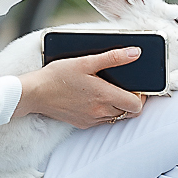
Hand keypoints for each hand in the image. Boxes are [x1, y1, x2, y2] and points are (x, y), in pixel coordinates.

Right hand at [14, 50, 145, 127]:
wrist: (35, 93)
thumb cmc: (57, 76)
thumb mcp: (85, 61)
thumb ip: (113, 57)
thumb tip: (136, 53)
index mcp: (104, 96)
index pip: (137, 106)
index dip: (143, 97)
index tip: (139, 87)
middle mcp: (100, 112)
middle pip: (129, 113)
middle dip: (132, 101)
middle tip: (126, 87)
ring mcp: (91, 120)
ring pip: (116, 117)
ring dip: (119, 106)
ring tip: (110, 91)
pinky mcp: (83, 124)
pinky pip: (102, 121)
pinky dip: (106, 111)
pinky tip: (96, 99)